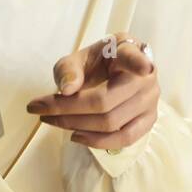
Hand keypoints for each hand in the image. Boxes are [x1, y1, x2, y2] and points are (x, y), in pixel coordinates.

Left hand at [25, 32, 158, 150]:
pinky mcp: (149, 120)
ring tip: (51, 121)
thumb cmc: (96, 64)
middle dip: (67, 110)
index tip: (144, 68)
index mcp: (128, 51)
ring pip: (112, 123)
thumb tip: (66, 90)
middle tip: (40, 110)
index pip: (133, 57)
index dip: (139, 63)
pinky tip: (76, 136)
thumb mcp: (77, 59)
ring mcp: (150, 100)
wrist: (114, 74)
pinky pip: (124, 138)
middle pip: (105, 101)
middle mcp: (146, 76)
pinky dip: (97, 141)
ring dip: (76, 126)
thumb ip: (68, 70)